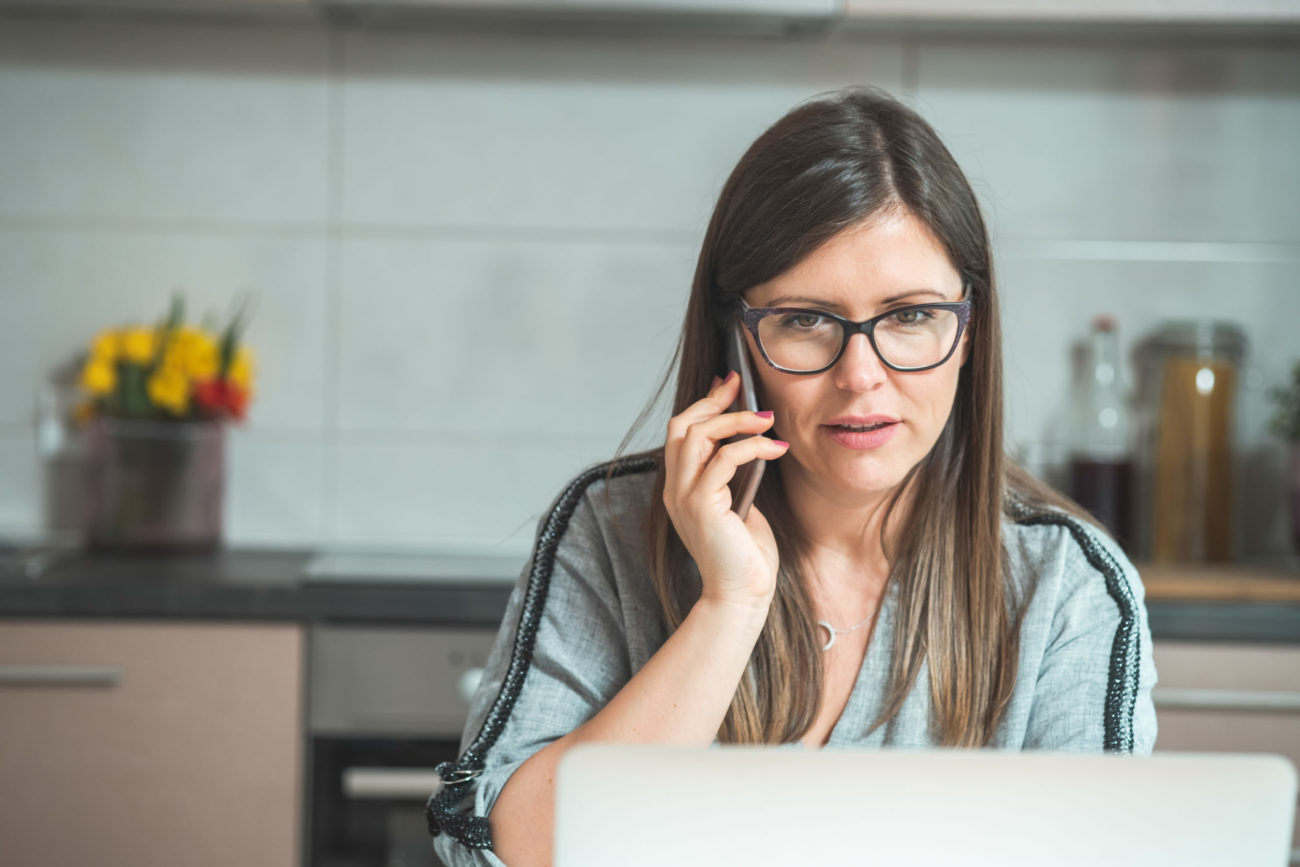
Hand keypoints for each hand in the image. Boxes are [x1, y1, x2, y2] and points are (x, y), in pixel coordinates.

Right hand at [661, 371, 789, 609]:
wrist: (742, 595)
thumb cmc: (745, 554)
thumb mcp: (739, 502)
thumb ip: (734, 473)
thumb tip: (746, 438)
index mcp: (680, 488)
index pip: (681, 432)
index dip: (704, 404)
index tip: (729, 384)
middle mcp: (674, 489)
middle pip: (682, 426)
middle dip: (714, 402)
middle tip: (743, 387)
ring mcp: (684, 497)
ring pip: (698, 436)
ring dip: (735, 420)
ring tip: (767, 419)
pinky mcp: (701, 505)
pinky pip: (722, 460)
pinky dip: (751, 447)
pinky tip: (776, 448)